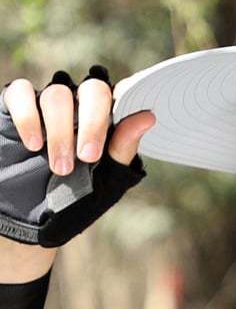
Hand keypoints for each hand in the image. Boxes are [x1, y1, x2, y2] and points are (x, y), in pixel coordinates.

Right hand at [0, 66, 154, 275]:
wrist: (33, 218)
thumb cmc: (77, 198)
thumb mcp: (107, 179)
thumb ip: (123, 147)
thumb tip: (148, 116)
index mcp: (109, 119)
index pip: (122, 94)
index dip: (126, 98)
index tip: (121, 119)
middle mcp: (81, 105)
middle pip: (93, 90)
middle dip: (92, 124)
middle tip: (88, 158)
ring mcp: (48, 104)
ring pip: (58, 94)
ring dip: (60, 132)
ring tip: (61, 168)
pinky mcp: (15, 106)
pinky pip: (21, 92)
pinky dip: (27, 116)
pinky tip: (33, 144)